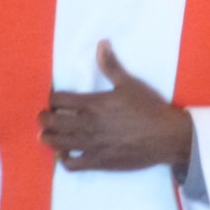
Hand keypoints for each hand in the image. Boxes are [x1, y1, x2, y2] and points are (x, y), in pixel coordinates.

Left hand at [39, 40, 193, 171]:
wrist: (165, 136)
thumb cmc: (148, 108)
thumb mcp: (129, 84)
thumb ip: (110, 65)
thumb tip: (101, 44)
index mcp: (93, 104)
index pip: (58, 100)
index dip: (52, 99)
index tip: (54, 100)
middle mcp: (88, 125)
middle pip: (52, 122)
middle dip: (44, 119)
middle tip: (45, 117)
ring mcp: (92, 145)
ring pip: (58, 143)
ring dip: (48, 138)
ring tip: (47, 135)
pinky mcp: (99, 162)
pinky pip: (72, 165)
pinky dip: (64, 160)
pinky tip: (65, 155)